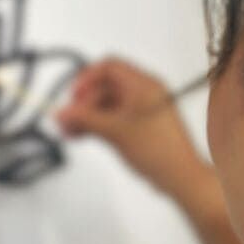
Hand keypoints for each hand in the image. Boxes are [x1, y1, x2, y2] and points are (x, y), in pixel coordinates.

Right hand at [55, 57, 207, 200]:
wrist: (181, 177)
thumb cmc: (157, 150)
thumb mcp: (115, 132)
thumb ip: (85, 119)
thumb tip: (61, 113)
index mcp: (143, 84)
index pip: (109, 67)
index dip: (87, 78)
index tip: (72, 96)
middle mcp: (143, 93)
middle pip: (106, 87)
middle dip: (83, 102)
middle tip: (66, 120)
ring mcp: (142, 111)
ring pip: (107, 105)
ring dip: (87, 116)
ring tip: (68, 131)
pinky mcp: (140, 127)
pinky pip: (114, 119)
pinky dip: (98, 125)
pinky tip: (81, 135)